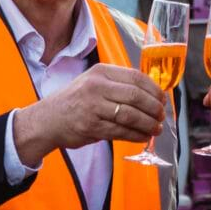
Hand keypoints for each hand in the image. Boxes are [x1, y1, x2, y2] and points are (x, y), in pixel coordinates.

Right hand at [15, 65, 166, 164]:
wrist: (47, 120)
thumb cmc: (74, 102)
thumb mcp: (93, 82)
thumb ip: (118, 85)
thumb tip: (151, 96)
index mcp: (101, 72)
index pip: (136, 78)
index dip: (154, 90)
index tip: (163, 100)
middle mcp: (97, 86)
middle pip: (136, 96)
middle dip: (154, 108)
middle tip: (161, 116)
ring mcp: (93, 107)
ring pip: (131, 116)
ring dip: (148, 124)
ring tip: (156, 129)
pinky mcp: (91, 127)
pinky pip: (121, 131)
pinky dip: (136, 135)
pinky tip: (143, 136)